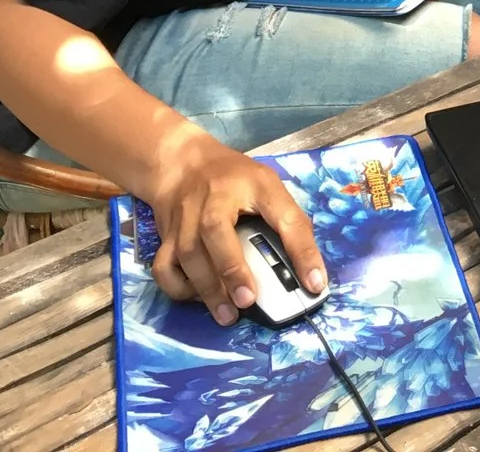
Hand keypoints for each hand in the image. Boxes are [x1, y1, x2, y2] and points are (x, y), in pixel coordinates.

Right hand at [141, 130, 324, 326]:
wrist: (184, 164)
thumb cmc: (235, 179)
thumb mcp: (269, 187)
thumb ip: (289, 220)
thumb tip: (310, 268)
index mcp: (252, 184)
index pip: (283, 215)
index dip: (301, 249)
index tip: (315, 283)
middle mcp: (212, 199)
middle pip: (214, 231)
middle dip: (231, 268)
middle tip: (248, 300)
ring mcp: (184, 218)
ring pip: (187, 254)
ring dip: (207, 288)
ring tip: (228, 315)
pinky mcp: (165, 237)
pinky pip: (164, 267)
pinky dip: (178, 288)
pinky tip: (198, 298)